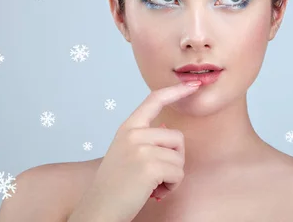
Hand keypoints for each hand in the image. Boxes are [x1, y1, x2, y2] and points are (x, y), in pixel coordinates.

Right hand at [69, 80, 201, 221]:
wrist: (99, 210)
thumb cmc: (115, 186)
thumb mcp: (126, 153)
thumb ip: (145, 139)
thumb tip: (169, 133)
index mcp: (127, 128)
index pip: (154, 100)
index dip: (176, 90)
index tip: (193, 84)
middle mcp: (133, 134)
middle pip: (177, 137)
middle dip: (175, 159)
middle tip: (155, 175)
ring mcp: (141, 149)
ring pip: (179, 158)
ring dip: (172, 176)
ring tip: (152, 185)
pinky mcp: (149, 166)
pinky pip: (178, 173)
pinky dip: (171, 187)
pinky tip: (155, 192)